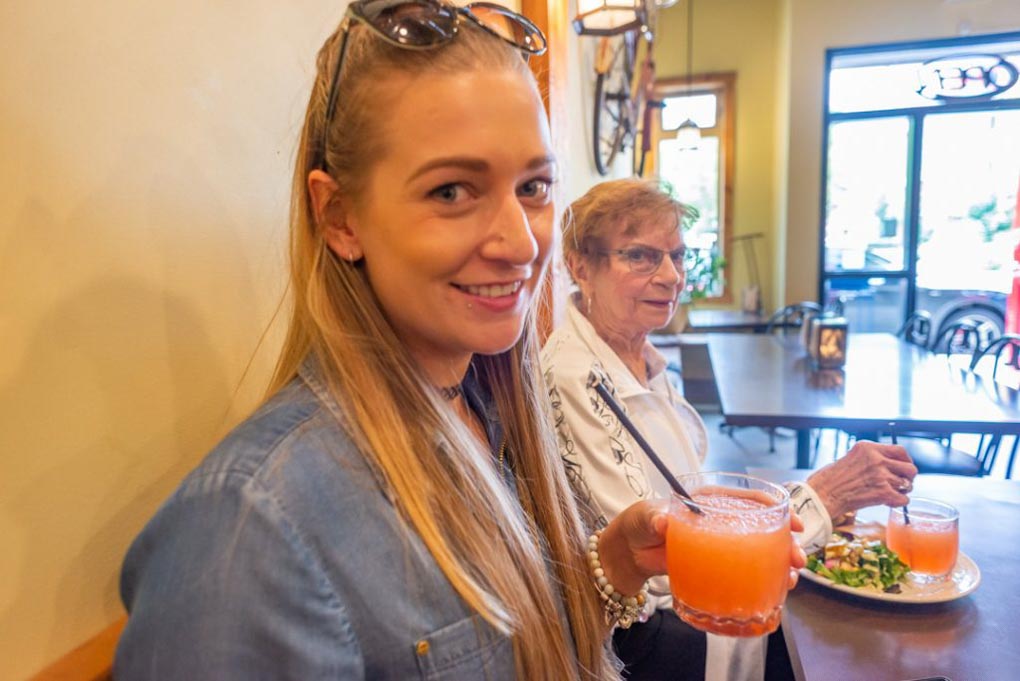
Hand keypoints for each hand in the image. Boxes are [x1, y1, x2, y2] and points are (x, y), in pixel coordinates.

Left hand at [598, 503, 807, 592]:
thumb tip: (662, 522)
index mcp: (708, 500)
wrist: (628, 552)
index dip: (774, 508)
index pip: (748, 499)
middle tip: (798, 558)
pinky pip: (744, 570)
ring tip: (793, 578)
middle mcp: (720, 520)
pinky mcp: (716, 565)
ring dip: (781, 563)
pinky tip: (777, 591)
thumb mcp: (645, 517)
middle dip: (786, 542)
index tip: (792, 522)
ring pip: (759, 550)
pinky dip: (763, 579)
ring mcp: (720, 544)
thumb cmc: (638, 525)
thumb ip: (653, 518)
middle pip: (761, 527)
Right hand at [807, 440, 917, 519]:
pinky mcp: (882, 493)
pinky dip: (898, 503)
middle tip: (901, 484)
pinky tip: (888, 503)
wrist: (822, 494)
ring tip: (890, 494)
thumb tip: (891, 465)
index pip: (900, 450)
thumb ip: (870, 458)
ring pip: (907, 484)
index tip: (904, 467)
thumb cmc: (831, 479)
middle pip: (909, 468)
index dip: (906, 461)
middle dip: (908, 478)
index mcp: (868, 447)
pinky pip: (903, 499)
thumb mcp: (851, 458)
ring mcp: (880, 476)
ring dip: (902, 491)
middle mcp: (876, 459)